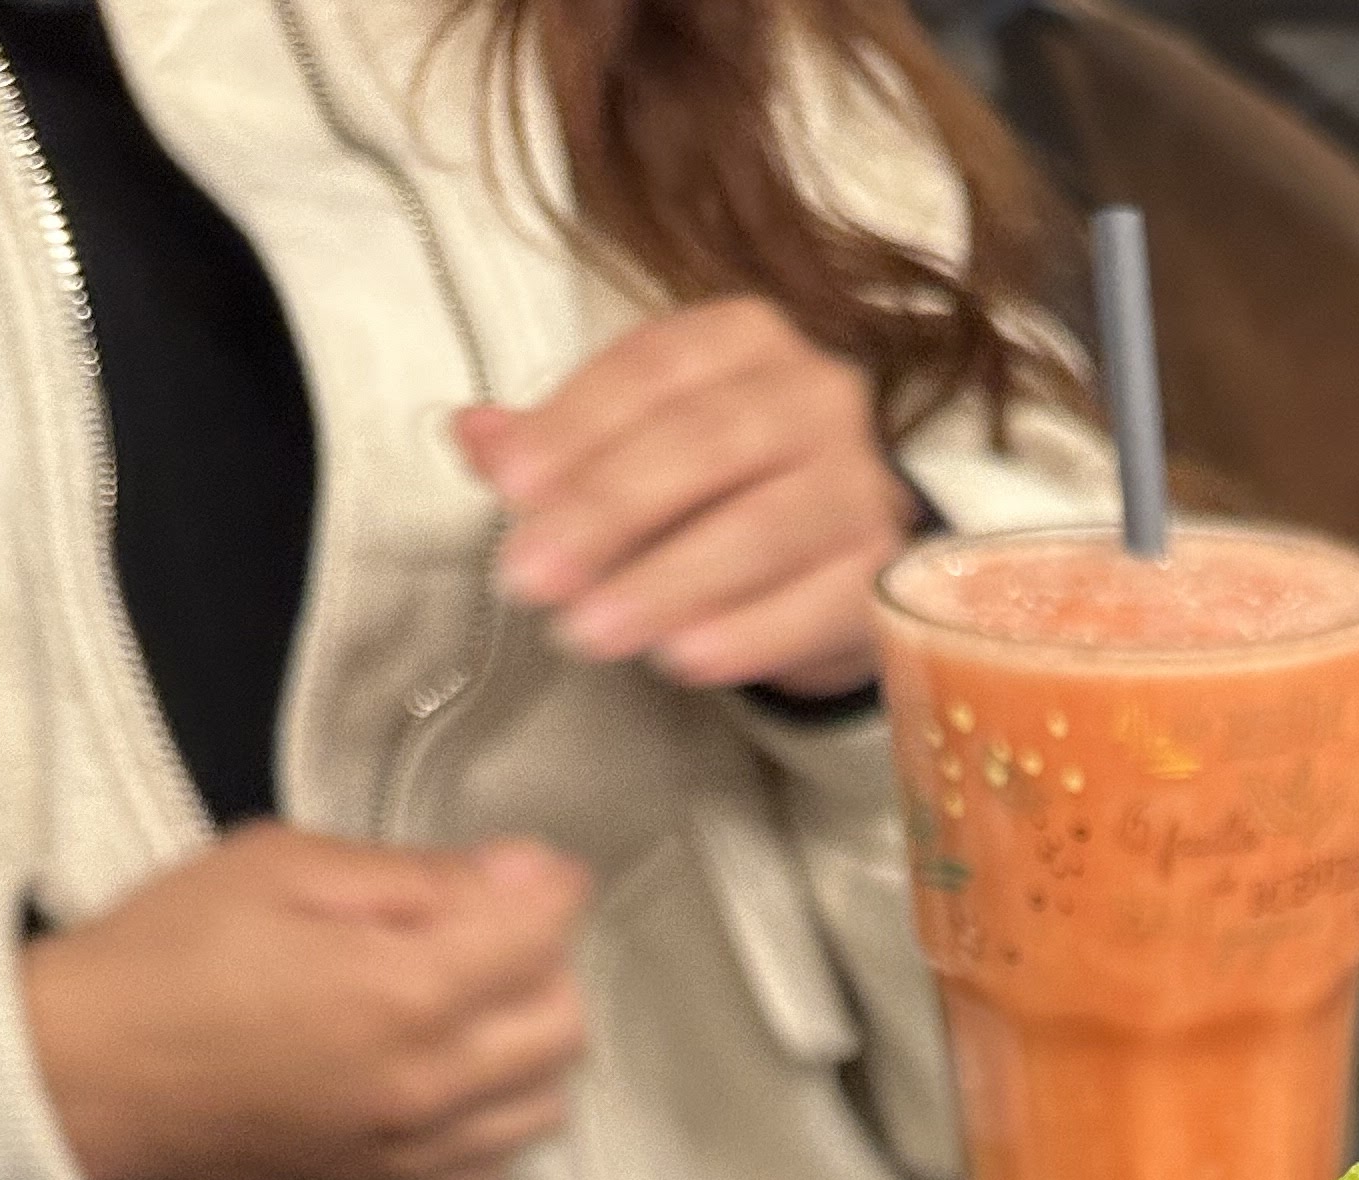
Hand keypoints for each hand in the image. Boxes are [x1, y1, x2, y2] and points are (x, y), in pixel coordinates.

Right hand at [22, 822, 591, 1179]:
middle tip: (488, 932)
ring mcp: (414, 1152)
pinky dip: (497, 1119)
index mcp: (404, 992)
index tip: (533, 871)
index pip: (544, 935)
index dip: (550, 888)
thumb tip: (526, 872)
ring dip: (530, 1047)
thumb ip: (416, 876)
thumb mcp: (283, 867)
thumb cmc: (169, 952)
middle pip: (565, 1026)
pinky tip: (450, 1080)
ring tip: (470, 1005)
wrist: (86, 1074)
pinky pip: (495, 1165)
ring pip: (546, 1104)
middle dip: (547, 965)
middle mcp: (428, 1087)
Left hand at [459, 300, 912, 702]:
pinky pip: (816, 604)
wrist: (837, 557)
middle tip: (530, 577)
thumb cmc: (721, 488)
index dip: (575, 425)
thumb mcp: (631, 446)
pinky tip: (681, 660)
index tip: (507, 486)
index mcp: (743, 339)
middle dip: (607, 512)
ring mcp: (861, 483)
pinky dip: (747, 634)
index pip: (653, 370)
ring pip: (761, 528)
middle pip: (706, 444)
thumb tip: (473, 436)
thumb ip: (553, 442)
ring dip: (666, 583)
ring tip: (589, 632)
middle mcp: (816, 394)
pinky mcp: (885, 573)